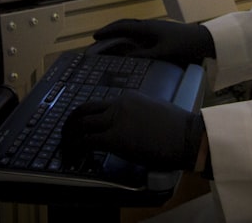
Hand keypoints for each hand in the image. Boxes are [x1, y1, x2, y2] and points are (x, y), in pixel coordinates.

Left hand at [61, 90, 205, 171]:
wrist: (186, 136)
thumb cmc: (176, 127)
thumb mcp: (154, 110)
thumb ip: (137, 113)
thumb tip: (129, 125)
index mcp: (128, 97)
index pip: (99, 104)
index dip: (87, 116)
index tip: (82, 125)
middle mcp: (118, 104)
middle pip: (85, 110)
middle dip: (71, 122)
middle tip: (66, 133)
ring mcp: (115, 120)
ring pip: (82, 124)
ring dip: (71, 135)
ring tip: (66, 145)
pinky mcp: (114, 139)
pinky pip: (88, 141)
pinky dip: (77, 147)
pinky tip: (74, 153)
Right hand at [92, 18, 214, 66]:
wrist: (202, 40)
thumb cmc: (183, 46)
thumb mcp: (162, 53)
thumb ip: (144, 55)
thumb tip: (124, 57)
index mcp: (147, 28)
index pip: (122, 27)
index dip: (108, 31)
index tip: (95, 36)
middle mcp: (149, 25)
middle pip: (126, 23)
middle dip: (111, 29)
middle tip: (99, 36)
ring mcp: (155, 27)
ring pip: (133, 25)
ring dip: (120, 30)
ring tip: (111, 38)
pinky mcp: (161, 31)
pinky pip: (140, 30)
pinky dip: (130, 33)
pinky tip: (131, 42)